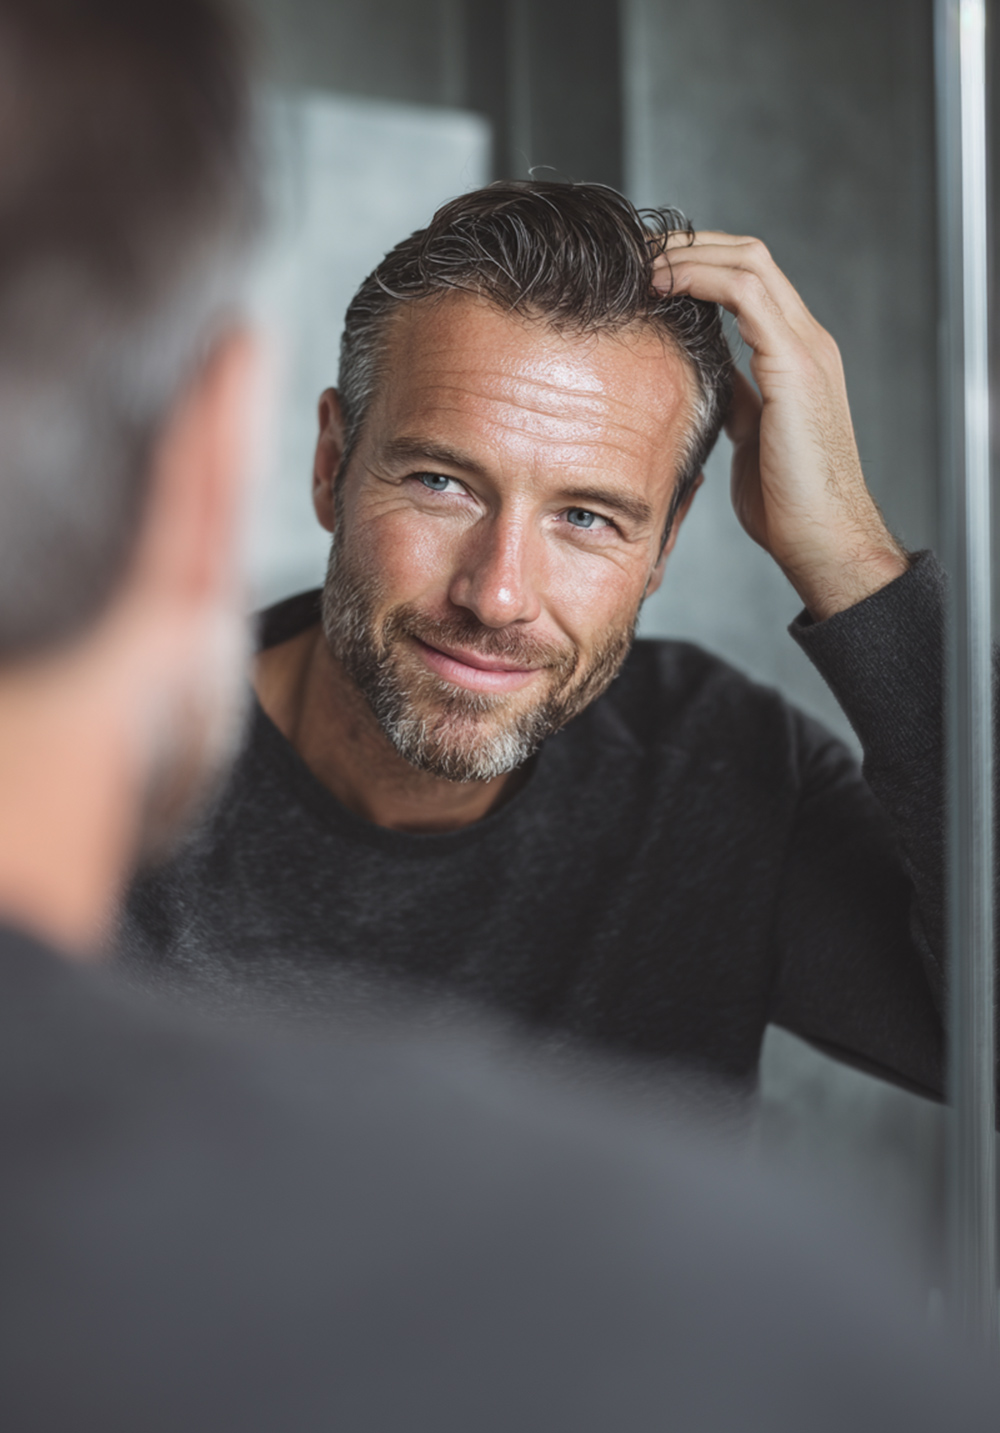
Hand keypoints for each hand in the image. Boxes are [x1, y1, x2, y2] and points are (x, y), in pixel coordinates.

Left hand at [654, 232, 907, 620]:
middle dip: (687, 245)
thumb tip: (703, 381)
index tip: (645, 273)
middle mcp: (807, 340)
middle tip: (633, 253)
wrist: (824, 539)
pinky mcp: (794, 365)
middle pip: (747, 255)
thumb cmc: (789, 503)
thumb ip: (737, 399)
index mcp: (797, 355)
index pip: (748, 278)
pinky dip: (698, 279)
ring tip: (640, 262)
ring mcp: (805, 348)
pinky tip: (661, 286)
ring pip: (747, 261)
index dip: (696, 263)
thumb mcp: (751, 436)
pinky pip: (745, 294)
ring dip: (687, 253)